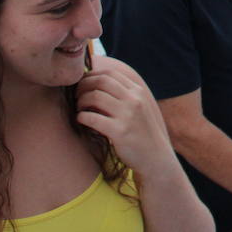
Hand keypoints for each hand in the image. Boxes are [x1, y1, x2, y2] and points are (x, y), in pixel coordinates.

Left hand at [74, 56, 178, 176]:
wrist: (155, 158)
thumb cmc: (141, 133)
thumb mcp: (138, 108)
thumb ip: (124, 95)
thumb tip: (95, 82)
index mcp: (138, 92)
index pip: (110, 73)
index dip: (92, 75)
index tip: (82, 84)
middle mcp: (134, 100)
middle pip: (101, 81)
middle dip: (83, 86)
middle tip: (76, 96)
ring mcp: (128, 115)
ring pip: (94, 97)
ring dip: (81, 101)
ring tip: (80, 109)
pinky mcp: (119, 132)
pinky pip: (92, 118)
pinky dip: (82, 117)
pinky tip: (81, 120)